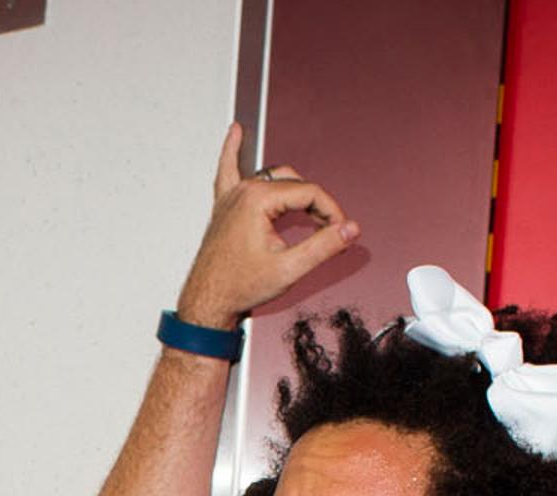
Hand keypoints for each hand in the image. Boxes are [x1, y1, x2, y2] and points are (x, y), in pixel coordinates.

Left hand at [173, 124, 359, 330]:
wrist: (207, 302)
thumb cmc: (239, 286)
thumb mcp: (289, 268)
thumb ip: (323, 246)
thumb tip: (349, 229)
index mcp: (258, 200)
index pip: (309, 192)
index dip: (331, 211)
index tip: (340, 230)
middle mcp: (243, 191)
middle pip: (295, 183)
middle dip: (317, 205)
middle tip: (328, 231)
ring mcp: (231, 196)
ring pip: (273, 176)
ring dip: (295, 188)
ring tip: (313, 209)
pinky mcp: (224, 205)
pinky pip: (227, 169)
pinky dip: (232, 151)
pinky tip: (235, 132)